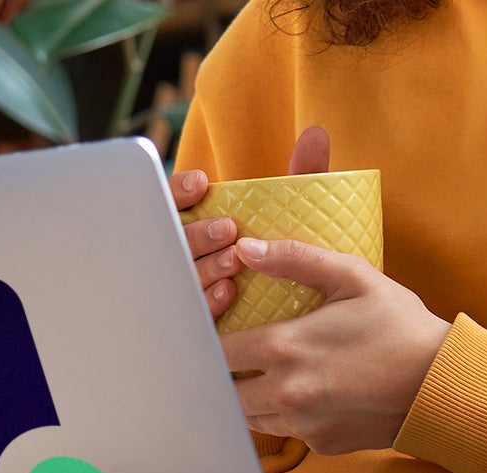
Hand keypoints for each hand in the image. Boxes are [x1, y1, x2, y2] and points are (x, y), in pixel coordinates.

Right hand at [167, 127, 332, 319]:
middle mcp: (187, 255)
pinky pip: (191, 316)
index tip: (201, 182)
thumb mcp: (295, 214)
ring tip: (234, 261)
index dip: (177, 191)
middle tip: (228, 229)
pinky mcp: (199, 325)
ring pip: (182, 277)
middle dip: (197, 232)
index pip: (169, 202)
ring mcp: (190, 292)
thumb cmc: (294, 256)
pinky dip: (207, 301)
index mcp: (198, 223)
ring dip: (204, 266)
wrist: (309, 317)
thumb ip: (303, 175)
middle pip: (173, 242)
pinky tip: (228, 293)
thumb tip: (317, 134)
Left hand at [223, 236, 451, 454]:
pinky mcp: (321, 444)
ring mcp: (303, 424)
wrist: (443, 384)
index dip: (209, 340)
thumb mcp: (354, 277)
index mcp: (285, 348)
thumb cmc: (401, 325)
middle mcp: (286, 393)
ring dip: (250, 396)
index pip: (216, 351)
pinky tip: (307, 394)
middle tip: (238, 355)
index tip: (216, 329)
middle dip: (224, 373)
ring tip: (268, 374)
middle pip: (223, 391)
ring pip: (249, 416)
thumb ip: (295, 259)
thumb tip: (246, 248)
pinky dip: (286, 415)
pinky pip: (286, 431)